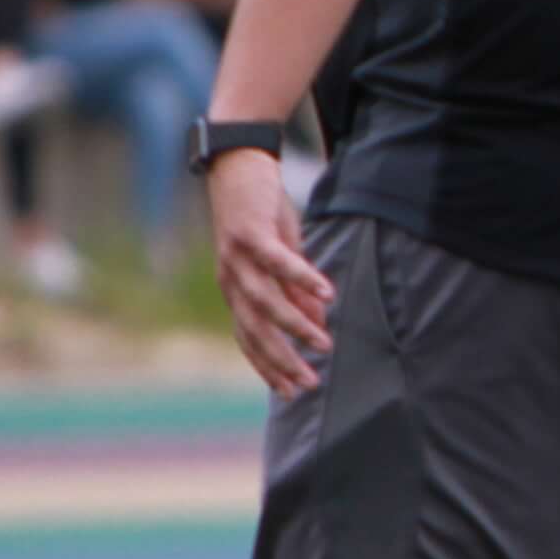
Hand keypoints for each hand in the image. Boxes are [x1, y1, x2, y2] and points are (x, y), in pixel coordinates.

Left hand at [211, 147, 337, 396]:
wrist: (237, 165)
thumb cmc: (261, 214)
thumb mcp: (281, 256)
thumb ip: (294, 291)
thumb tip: (316, 323)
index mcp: (236, 290)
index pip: (250, 339)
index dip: (269, 366)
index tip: (292, 393)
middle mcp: (232, 280)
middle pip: (256, 330)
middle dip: (282, 360)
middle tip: (309, 383)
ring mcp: (238, 258)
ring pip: (266, 302)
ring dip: (295, 326)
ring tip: (324, 343)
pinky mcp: (252, 234)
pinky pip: (279, 263)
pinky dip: (302, 279)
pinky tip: (327, 294)